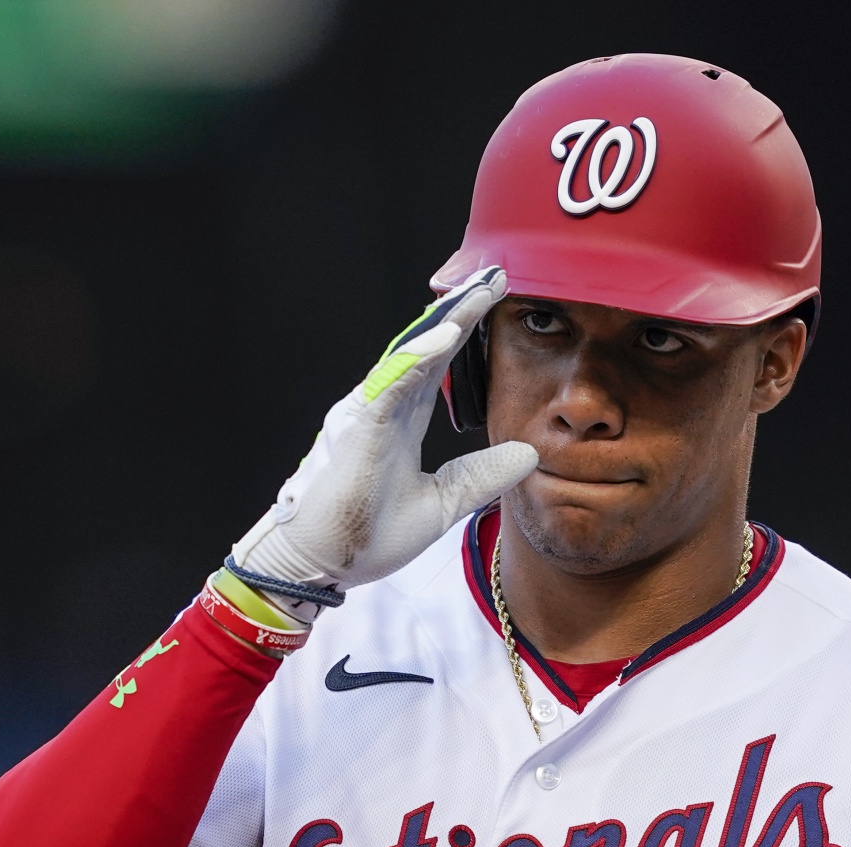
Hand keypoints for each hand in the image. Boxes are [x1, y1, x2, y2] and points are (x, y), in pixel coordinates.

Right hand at [230, 267, 537, 619]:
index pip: (438, 366)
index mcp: (399, 422)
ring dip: (443, 324)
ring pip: (408, 358)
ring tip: (477, 292)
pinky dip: (416, 362)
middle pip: (425, 349)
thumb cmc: (366, 536)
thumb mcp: (443, 504)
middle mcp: (381, 409)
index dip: (465, 333)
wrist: (321, 568)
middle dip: (459, 311)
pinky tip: (444, 339)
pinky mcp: (357, 432)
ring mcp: (366, 416)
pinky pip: (389, 388)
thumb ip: (481, 475)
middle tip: (495, 275)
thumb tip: (528, 454)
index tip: (497, 299)